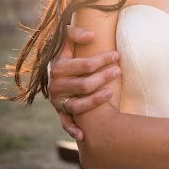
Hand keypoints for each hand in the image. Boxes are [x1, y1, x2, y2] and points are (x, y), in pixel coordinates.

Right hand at [48, 25, 119, 140]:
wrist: (50, 64)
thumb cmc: (64, 49)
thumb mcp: (65, 37)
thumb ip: (76, 33)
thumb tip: (92, 36)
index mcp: (58, 67)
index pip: (85, 65)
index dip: (102, 60)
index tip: (116, 55)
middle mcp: (55, 85)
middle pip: (85, 85)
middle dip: (104, 78)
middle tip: (118, 71)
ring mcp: (57, 100)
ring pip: (78, 105)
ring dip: (95, 101)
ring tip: (112, 94)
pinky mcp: (59, 110)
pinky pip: (65, 122)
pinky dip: (72, 130)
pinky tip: (83, 136)